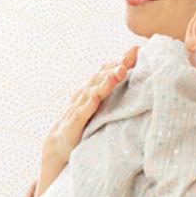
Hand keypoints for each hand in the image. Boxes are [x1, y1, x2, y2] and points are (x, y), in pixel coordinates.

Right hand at [42, 46, 138, 164]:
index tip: (137, 50)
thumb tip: (137, 83)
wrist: (57, 146)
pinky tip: (95, 99)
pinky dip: (87, 105)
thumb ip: (113, 93)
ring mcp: (77, 108)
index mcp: (92, 89)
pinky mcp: (72, 124)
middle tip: (130, 58)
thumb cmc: (83, 124)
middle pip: (101, 77)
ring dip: (104, 83)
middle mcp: (84, 94)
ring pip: (91, 92)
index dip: (121, 60)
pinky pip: (80, 113)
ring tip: (116, 74)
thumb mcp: (100, 106)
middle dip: (115, 67)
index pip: (107, 71)